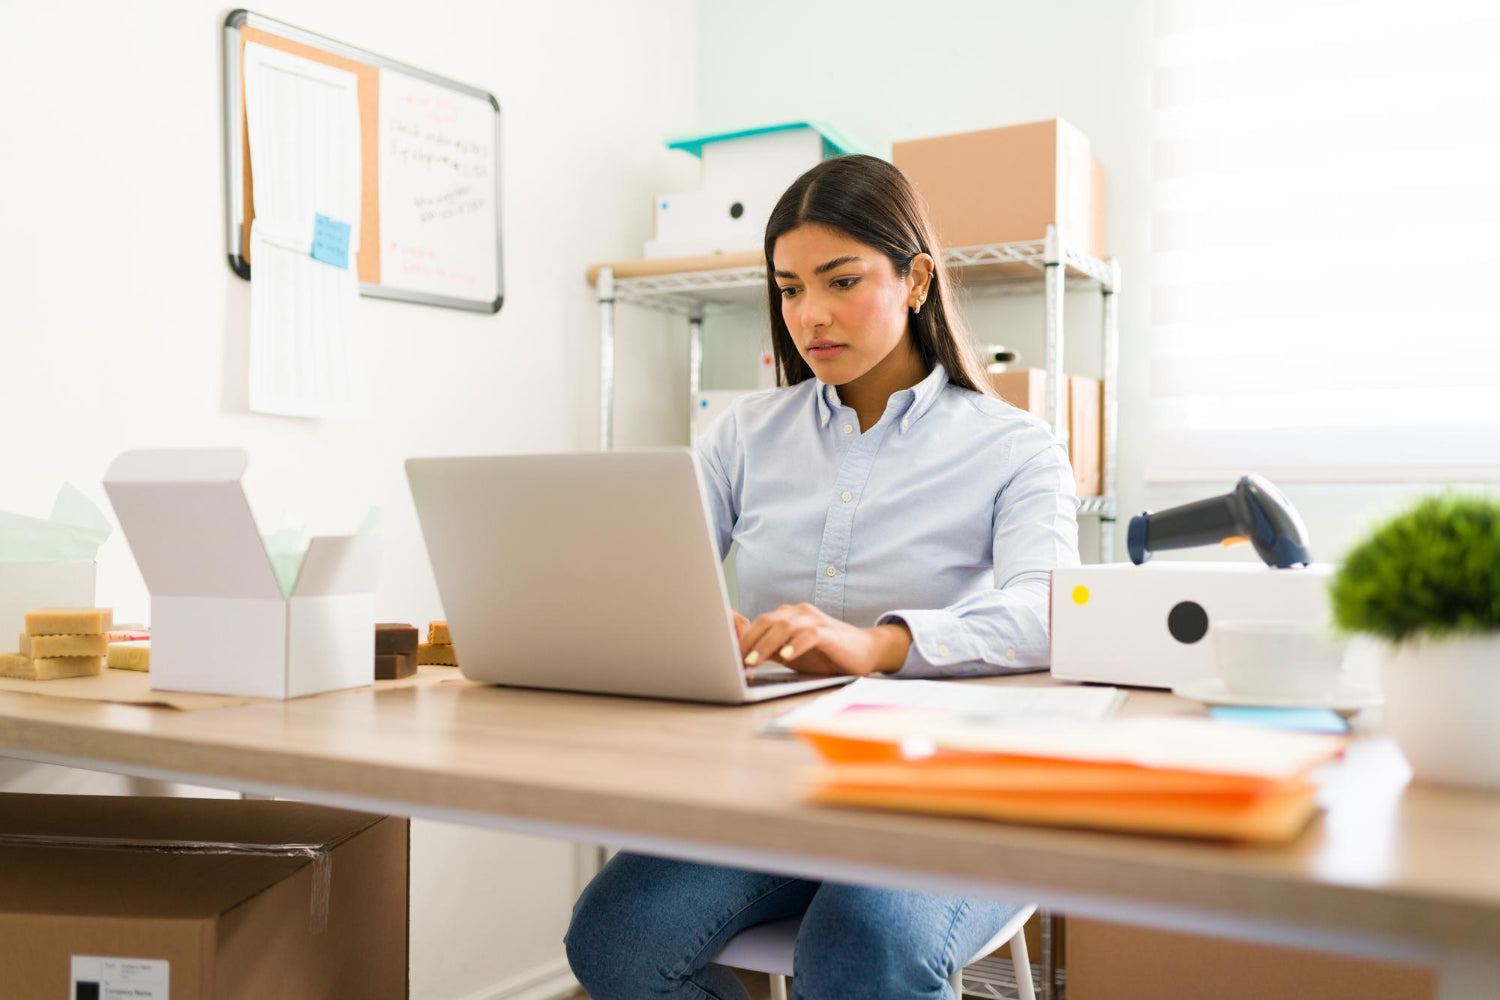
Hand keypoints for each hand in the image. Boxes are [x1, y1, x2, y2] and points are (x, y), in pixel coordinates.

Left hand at [734, 604, 911, 675]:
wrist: (864, 652)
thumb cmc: (824, 654)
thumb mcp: (789, 652)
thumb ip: (764, 645)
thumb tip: (734, 638)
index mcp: (787, 616)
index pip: (757, 623)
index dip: (740, 639)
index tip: (724, 656)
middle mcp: (798, 613)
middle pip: (766, 622)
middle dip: (747, 643)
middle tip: (733, 662)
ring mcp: (814, 620)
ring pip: (783, 627)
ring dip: (765, 646)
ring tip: (751, 662)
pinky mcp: (829, 633)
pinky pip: (809, 636)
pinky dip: (795, 646)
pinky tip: (786, 657)